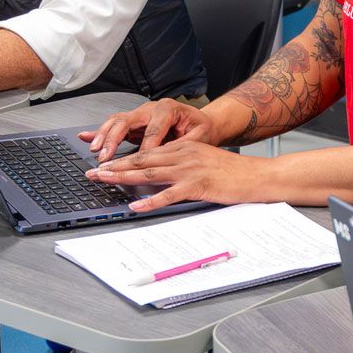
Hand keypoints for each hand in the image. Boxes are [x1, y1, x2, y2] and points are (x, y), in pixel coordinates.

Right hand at [79, 99, 219, 162]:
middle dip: (113, 139)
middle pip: (126, 121)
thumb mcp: (200, 137)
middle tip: (104, 156)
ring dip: (103, 136)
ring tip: (95, 150)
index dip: (144, 148)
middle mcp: (151, 109)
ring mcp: (141, 114)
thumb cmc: (202, 129)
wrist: (204, 122)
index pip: (152, 131)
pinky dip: (99, 132)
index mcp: (168, 109)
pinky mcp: (135, 123)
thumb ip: (183, 145)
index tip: (137, 164)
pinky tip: (85, 137)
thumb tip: (167, 157)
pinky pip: (114, 125)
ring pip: (116, 121)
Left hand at [86, 139, 263, 212]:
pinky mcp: (198, 185)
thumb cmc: (234, 172)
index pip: (147, 152)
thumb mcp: (204, 160)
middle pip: (142, 159)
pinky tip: (135, 205)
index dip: (123, 158)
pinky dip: (149, 200)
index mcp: (184, 147)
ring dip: (123, 177)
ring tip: (104, 181)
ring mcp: (190, 169)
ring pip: (149, 172)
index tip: (104, 164)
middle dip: (115, 166)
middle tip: (93, 172)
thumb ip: (182, 164)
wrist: (258, 175)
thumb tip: (159, 175)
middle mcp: (184, 154)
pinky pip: (168, 194)